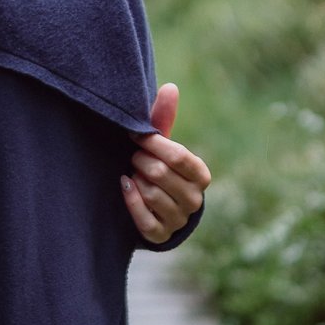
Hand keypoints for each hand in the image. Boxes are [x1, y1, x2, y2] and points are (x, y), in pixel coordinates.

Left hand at [121, 82, 210, 243]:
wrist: (152, 207)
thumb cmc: (157, 167)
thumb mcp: (161, 146)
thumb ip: (164, 119)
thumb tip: (170, 88)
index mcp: (201, 175)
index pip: (180, 157)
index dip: (156, 145)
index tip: (137, 136)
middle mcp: (195, 199)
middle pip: (162, 174)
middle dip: (141, 162)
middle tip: (133, 157)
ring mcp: (179, 220)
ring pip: (153, 195)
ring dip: (136, 181)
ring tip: (132, 173)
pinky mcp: (161, 236)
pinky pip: (145, 219)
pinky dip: (131, 201)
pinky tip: (124, 185)